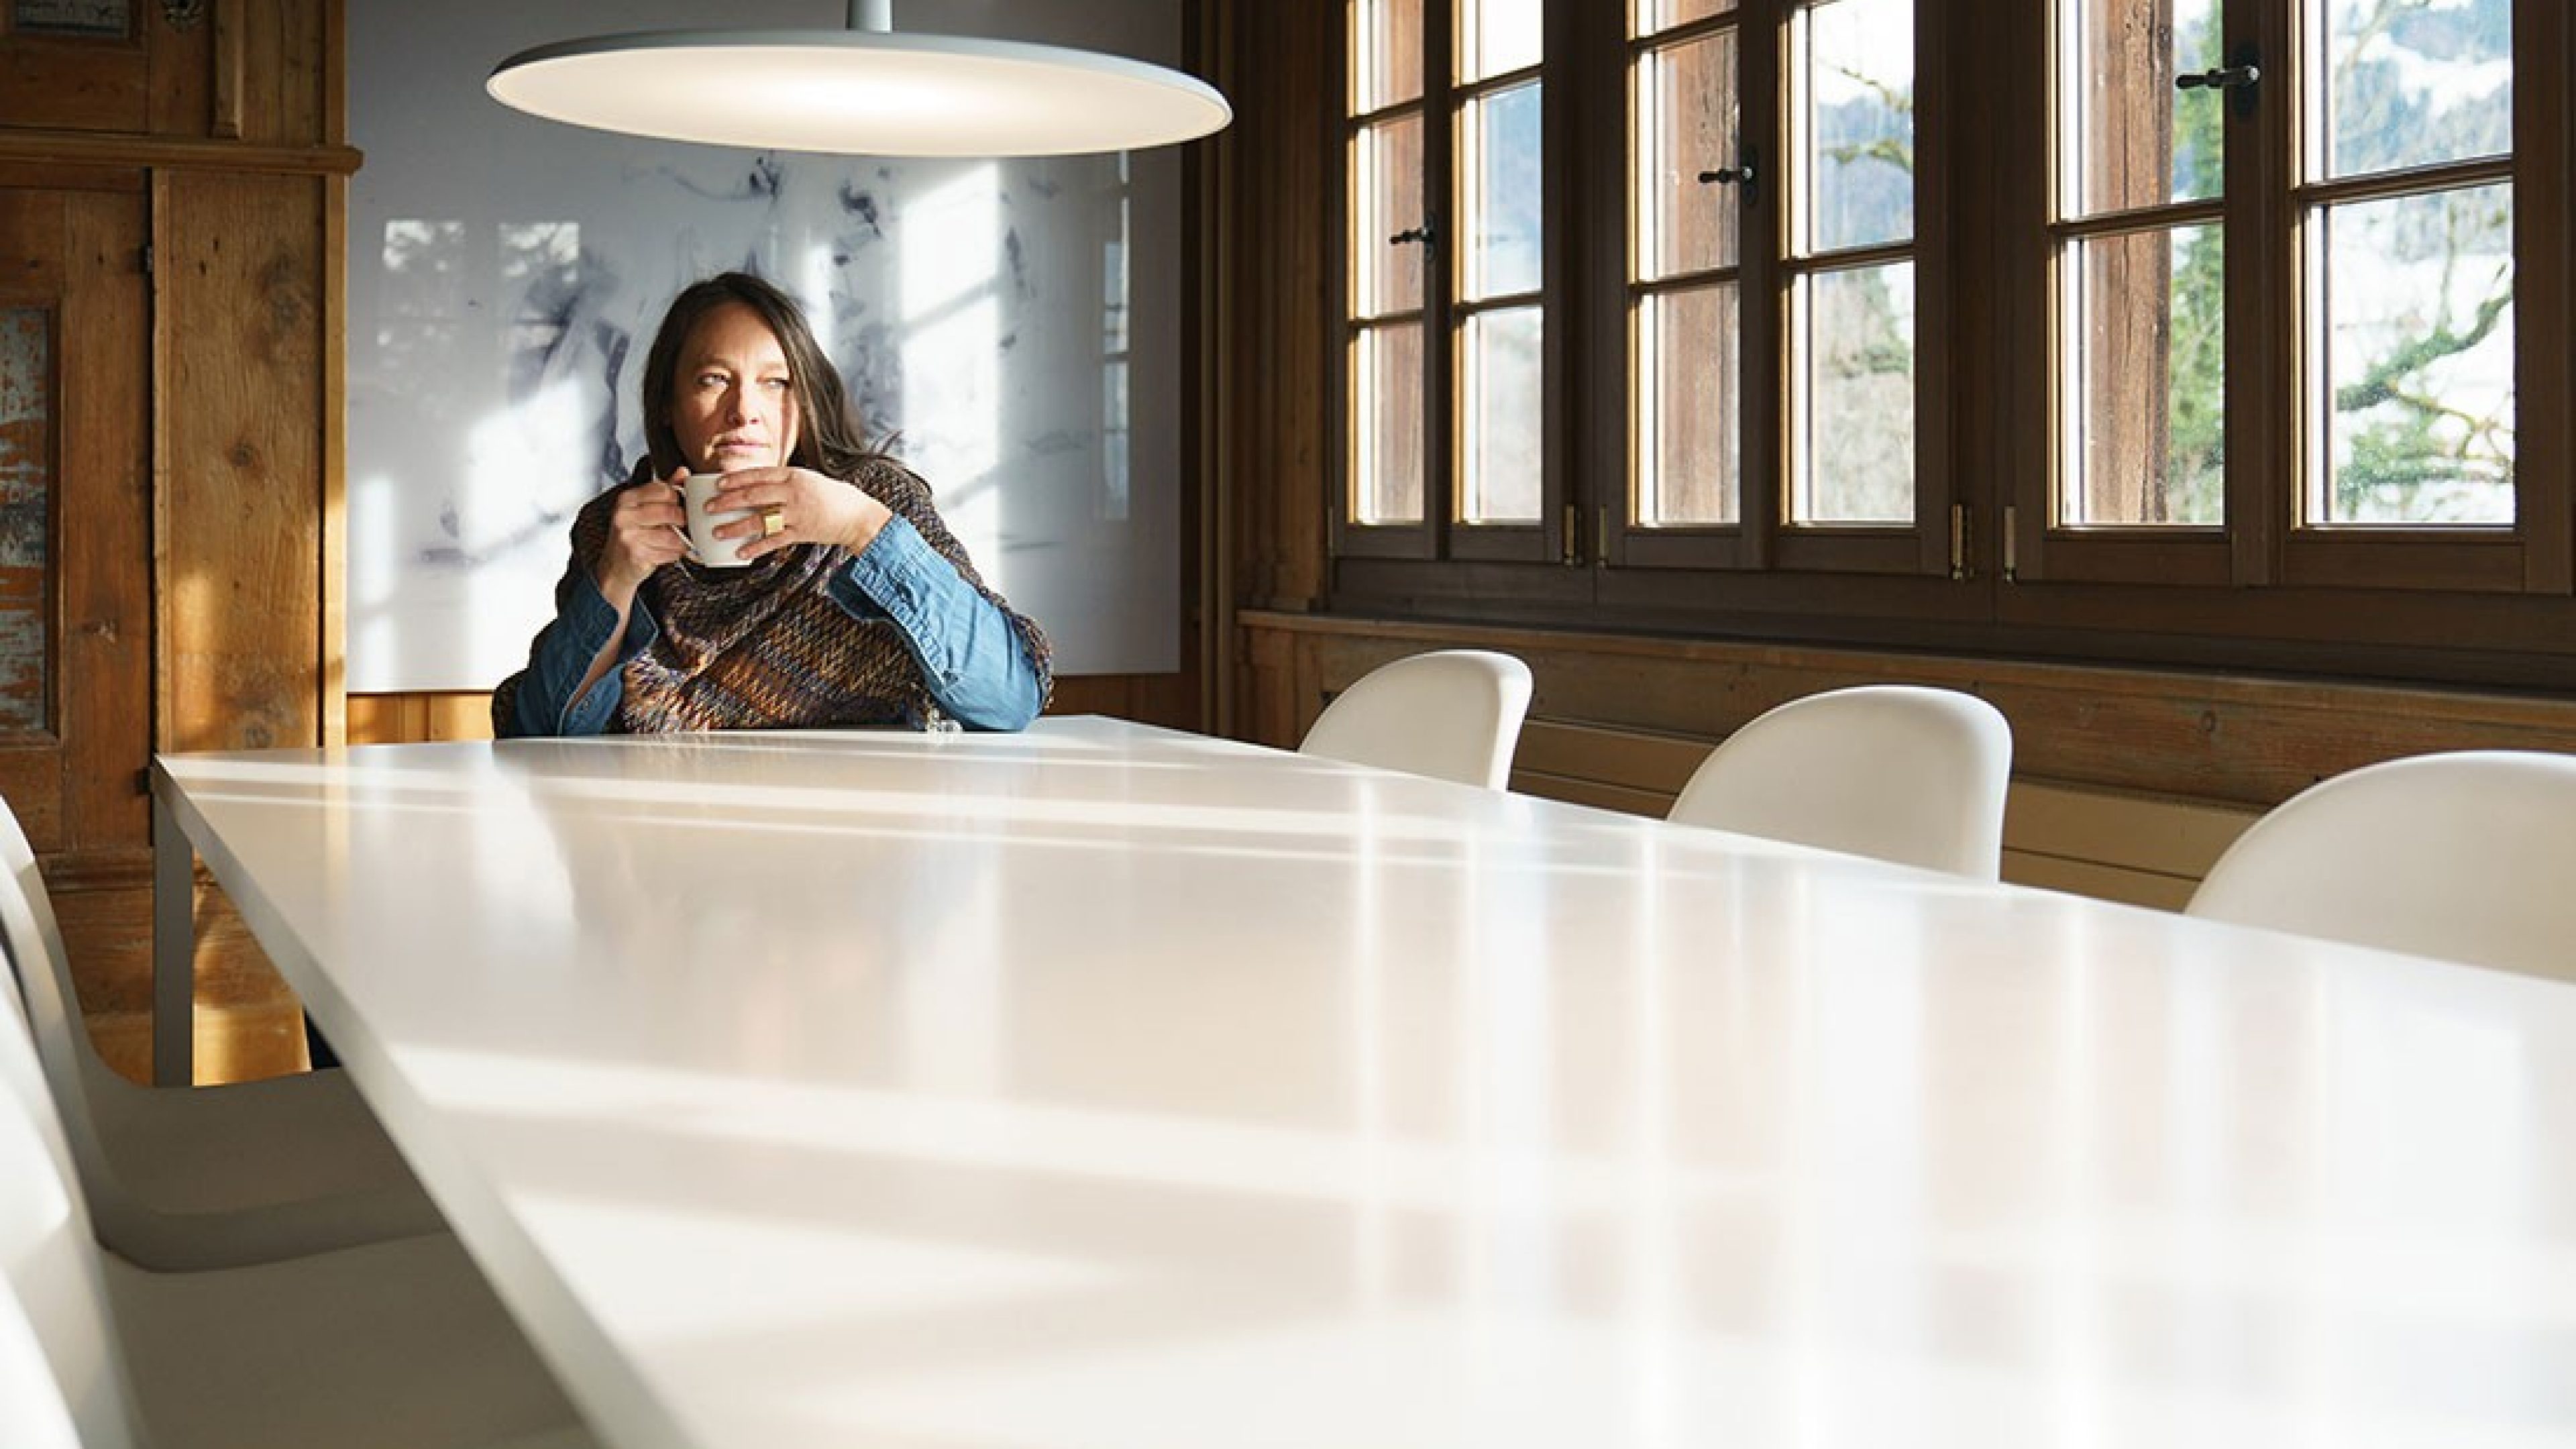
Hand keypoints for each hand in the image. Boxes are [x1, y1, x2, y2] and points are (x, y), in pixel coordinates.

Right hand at [594, 470, 690, 600]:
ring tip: (674, 541)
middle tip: (680, 526)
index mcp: (627, 499)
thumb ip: (664, 490)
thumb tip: (683, 471)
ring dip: (679, 541)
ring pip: (672, 535)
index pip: (663, 489)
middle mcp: (624, 515)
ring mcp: (628, 536)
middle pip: (670, 511)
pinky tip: (666, 553)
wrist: (615, 567)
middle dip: (681, 521)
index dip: (677, 499)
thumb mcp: (644, 508)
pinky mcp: (636, 555)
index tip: (677, 506)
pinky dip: (674, 554)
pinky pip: (669, 553)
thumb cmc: (633, 535)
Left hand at [709, 465, 893, 562]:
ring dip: (736, 526)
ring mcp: (798, 514)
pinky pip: (775, 541)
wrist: (856, 514)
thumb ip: (781, 482)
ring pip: (760, 519)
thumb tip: (751, 485)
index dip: (735, 479)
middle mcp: (793, 493)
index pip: (758, 475)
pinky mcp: (802, 533)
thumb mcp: (806, 479)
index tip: (717, 484)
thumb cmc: (829, 495)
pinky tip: (741, 552)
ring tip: (717, 531)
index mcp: (793, 476)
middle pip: (754, 495)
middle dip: (727, 502)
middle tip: (708, 507)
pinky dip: (757, 547)